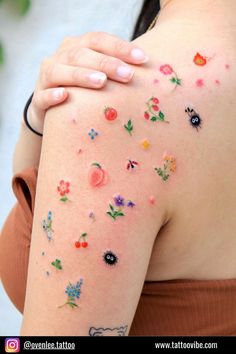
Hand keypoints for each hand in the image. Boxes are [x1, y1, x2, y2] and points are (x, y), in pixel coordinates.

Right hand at [28, 32, 148, 133]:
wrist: (52, 113)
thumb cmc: (84, 93)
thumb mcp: (98, 78)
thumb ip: (116, 72)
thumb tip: (152, 74)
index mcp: (77, 47)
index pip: (99, 40)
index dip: (120, 47)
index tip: (143, 59)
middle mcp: (60, 57)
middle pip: (82, 54)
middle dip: (106, 63)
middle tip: (128, 75)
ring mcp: (47, 77)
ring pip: (61, 71)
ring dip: (82, 75)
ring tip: (101, 82)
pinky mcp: (38, 98)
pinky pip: (43, 95)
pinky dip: (53, 95)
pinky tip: (65, 96)